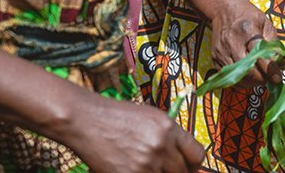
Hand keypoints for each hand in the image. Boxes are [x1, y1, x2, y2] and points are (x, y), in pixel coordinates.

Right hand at [66, 95, 203, 172]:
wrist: (87, 121)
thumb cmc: (118, 117)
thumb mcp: (152, 117)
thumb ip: (171, 136)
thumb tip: (182, 155)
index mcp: (170, 129)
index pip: (197, 155)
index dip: (193, 163)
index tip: (188, 166)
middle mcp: (160, 146)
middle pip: (182, 171)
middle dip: (178, 172)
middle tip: (168, 169)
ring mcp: (145, 163)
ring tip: (149, 167)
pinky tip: (135, 169)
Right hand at [208, 0, 279, 84]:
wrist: (225, 11)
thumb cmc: (249, 17)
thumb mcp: (266, 24)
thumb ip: (274, 44)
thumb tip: (283, 65)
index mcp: (248, 30)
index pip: (259, 54)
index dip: (269, 69)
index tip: (278, 78)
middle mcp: (232, 42)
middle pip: (247, 70)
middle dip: (261, 79)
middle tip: (271, 80)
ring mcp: (222, 52)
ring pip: (237, 77)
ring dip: (252, 82)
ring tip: (261, 79)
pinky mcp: (215, 59)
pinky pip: (228, 77)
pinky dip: (241, 81)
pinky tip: (250, 78)